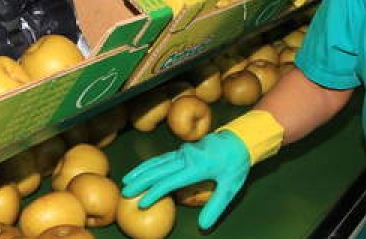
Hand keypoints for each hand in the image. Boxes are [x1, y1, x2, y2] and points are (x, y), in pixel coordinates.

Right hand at [121, 131, 250, 229]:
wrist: (240, 139)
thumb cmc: (236, 164)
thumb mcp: (230, 187)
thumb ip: (216, 207)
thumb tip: (203, 226)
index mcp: (196, 167)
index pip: (169, 181)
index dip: (154, 193)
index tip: (141, 203)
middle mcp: (186, 157)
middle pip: (158, 170)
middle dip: (140, 181)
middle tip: (125, 192)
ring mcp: (184, 151)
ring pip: (158, 162)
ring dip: (141, 171)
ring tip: (126, 180)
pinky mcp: (184, 149)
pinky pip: (163, 158)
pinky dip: (150, 164)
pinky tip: (143, 170)